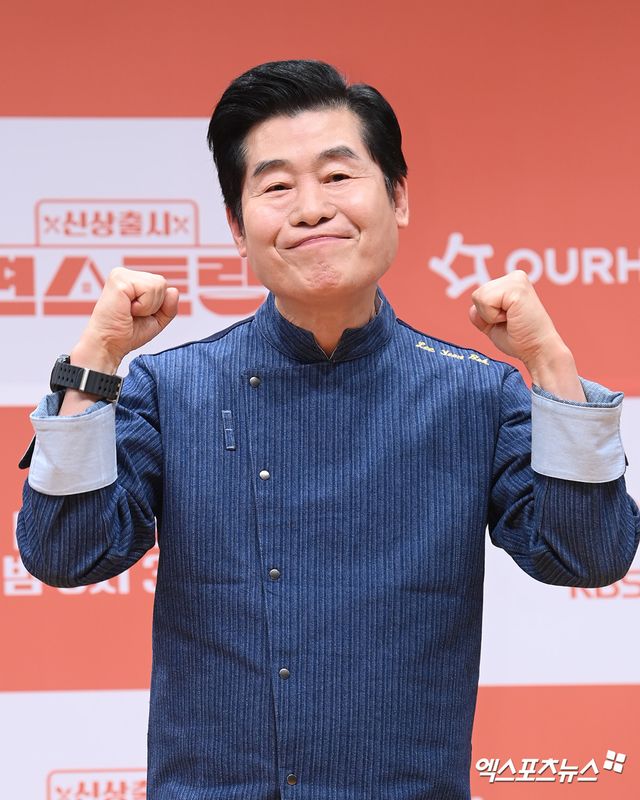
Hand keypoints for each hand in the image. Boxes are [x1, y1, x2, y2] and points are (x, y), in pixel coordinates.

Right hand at [72, 267, 178, 372]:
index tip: (138, 315)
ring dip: (148, 306)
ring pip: (159, 285)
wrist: (108, 345)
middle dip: (154, 305)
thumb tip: (174, 290)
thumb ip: (168, 307)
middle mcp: (126, 274)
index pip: (162, 285)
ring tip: (130, 312)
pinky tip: (127, 310)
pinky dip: (143, 306)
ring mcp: (121, 275)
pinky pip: (149, 289)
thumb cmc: (127, 334)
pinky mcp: (119, 280)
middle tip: (133, 314)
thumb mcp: (156, 320)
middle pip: (162, 283)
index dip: (158, 306)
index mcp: (132, 281)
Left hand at [469, 270, 584, 399]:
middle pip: (477, 295)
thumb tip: (472, 309)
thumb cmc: (519, 340)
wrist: (538, 350)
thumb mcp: (493, 325)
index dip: (487, 315)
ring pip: (479, 297)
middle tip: (510, 322)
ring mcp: (517, 280)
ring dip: (491, 316)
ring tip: (512, 319)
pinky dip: (493, 316)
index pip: (479, 296)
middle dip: (487, 315)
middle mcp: (515, 277)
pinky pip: (485, 301)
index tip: (509, 321)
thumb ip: (480, 314)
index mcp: (511, 283)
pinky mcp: (516, 287)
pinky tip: (512, 318)